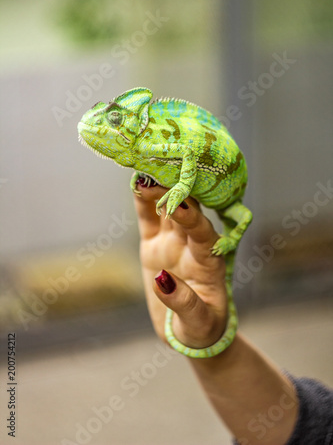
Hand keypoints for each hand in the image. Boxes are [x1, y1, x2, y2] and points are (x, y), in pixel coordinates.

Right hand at [133, 182, 227, 348]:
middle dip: (176, 191)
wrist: (190, 331)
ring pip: (167, 209)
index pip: (203, 234)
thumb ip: (183, 302)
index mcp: (210, 262)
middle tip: (162, 171)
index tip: (180, 204)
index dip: (192, 218)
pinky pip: (148, 218)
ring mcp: (173, 242)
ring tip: (146, 172)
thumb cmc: (201, 330)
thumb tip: (161, 280)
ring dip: (159, 190)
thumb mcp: (197, 323)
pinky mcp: (154, 244)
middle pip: (186, 212)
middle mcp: (193, 245)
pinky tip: (137, 181)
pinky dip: (143, 201)